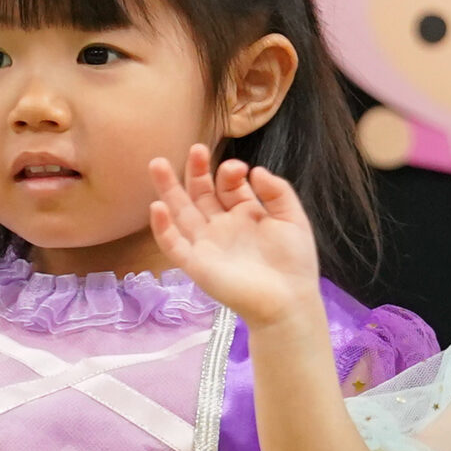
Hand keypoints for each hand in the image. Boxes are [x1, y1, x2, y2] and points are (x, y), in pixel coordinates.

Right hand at [148, 144, 321, 329]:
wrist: (288, 302)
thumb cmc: (294, 263)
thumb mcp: (293, 219)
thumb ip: (278, 192)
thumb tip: (255, 170)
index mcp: (245, 214)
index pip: (228, 186)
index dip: (230, 173)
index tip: (239, 169)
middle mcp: (222, 226)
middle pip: (201, 194)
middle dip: (197, 171)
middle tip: (196, 148)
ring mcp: (206, 244)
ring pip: (180, 212)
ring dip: (169, 189)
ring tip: (157, 164)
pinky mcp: (195, 264)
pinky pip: (173, 244)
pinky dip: (162, 227)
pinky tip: (157, 207)